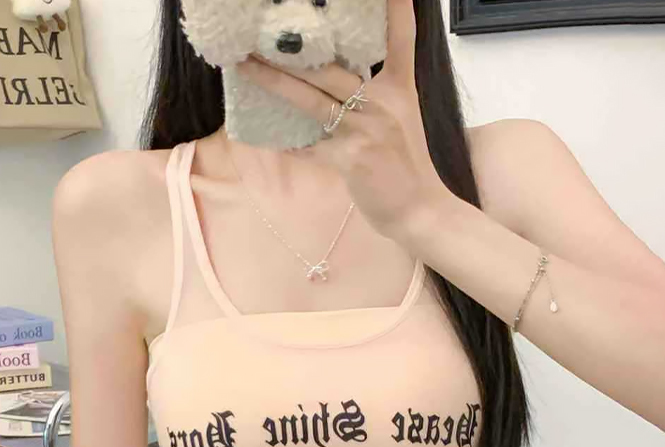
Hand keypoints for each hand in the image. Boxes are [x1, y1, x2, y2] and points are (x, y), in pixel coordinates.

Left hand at [234, 0, 452, 243]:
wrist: (419, 210)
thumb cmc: (406, 166)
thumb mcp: (401, 119)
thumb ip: (373, 96)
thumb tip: (334, 80)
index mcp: (400, 89)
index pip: (401, 38)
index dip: (396, 8)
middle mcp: (383, 103)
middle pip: (330, 68)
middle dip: (291, 51)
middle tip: (259, 35)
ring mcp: (365, 132)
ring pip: (312, 100)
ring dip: (274, 82)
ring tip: (245, 66)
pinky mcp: (350, 160)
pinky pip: (310, 146)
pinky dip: (289, 141)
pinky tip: (268, 134)